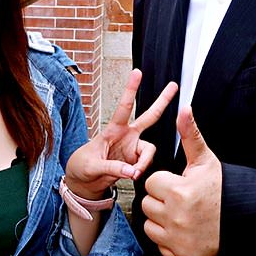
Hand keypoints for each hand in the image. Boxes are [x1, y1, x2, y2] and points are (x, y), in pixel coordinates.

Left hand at [64, 69, 176, 199]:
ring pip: (150, 149)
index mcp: (113, 130)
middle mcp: (126, 136)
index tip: (137, 73)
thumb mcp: (91, 166)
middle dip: (162, 101)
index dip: (131, 89)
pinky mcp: (135, 162)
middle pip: (149, 117)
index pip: (124, 106)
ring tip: (133, 173)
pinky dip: (141, 171)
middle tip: (173, 86)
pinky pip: (146, 164)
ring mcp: (132, 149)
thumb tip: (131, 170)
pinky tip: (132, 175)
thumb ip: (113, 168)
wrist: (83, 182)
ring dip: (144, 162)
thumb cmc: (82, 167)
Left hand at [140, 106, 220, 255]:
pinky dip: (170, 242)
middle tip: (183, 201)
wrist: (244, 219)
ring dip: (162, 222)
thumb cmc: (222, 189)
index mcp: (179, 191)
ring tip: (183, 216)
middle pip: (148, 205)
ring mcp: (178, 240)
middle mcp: (176, 217)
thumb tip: (183, 109)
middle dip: (162, 201)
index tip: (181, 185)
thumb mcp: (205, 161)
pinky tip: (186, 232)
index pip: (151, 183)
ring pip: (150, 226)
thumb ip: (190, 135)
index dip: (165, 182)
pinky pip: (161, 248)